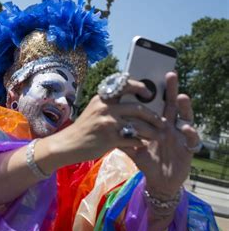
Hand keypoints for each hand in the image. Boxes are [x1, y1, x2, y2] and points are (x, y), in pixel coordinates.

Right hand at [48, 79, 164, 166]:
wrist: (68, 144)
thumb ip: (109, 104)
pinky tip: (142, 145)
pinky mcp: (110, 139)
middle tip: (162, 121)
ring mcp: (108, 123)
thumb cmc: (84, 128)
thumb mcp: (94, 110)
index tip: (148, 93)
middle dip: (153, 116)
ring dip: (152, 132)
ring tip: (159, 136)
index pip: (124, 85)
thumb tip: (130, 101)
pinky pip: (132, 140)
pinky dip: (140, 142)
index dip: (139, 87)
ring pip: (138, 125)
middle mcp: (106, 108)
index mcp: (102, 98)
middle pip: (137, 108)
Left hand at [122, 72, 199, 198]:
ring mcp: (180, 135)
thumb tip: (104, 126)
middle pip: (171, 104)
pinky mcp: (188, 148)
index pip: (155, 103)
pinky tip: (186, 127)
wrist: (160, 180)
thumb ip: (122, 136)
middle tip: (170, 75)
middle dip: (171, 89)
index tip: (146, 78)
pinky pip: (192, 139)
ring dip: (184, 106)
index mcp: (157, 122)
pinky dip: (190, 132)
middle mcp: (170, 125)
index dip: (153, 92)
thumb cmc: (147, 160)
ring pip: (185, 117)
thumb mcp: (132, 148)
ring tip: (181, 97)